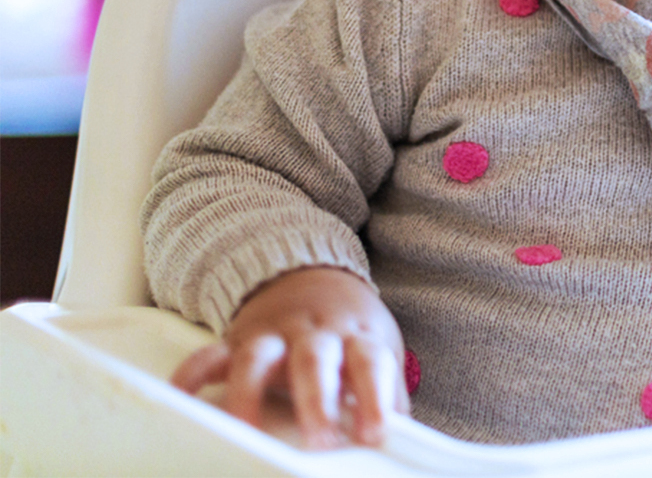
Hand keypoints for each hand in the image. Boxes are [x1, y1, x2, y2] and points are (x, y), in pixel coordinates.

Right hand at [170, 266, 408, 448]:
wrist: (315, 276)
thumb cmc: (351, 331)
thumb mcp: (378, 350)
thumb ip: (388, 395)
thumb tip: (403, 443)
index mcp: (355, 336)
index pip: (370, 363)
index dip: (374, 398)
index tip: (374, 436)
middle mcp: (314, 332)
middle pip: (314, 359)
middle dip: (316, 399)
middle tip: (321, 442)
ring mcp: (272, 334)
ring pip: (258, 356)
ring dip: (250, 393)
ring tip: (245, 432)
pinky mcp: (237, 341)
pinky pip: (208, 354)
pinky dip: (191, 375)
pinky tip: (180, 399)